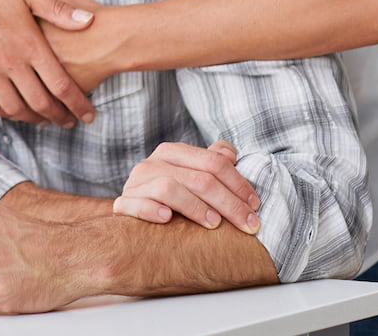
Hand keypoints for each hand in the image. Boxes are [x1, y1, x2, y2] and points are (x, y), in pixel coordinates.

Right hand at [0, 0, 96, 127]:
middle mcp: (9, 62)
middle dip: (58, 117)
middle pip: (39, 102)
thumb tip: (89, 21)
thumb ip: (58, 10)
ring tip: (42, 120)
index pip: (60, 85)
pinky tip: (10, 111)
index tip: (88, 115)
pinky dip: (1, 112)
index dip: (77, 104)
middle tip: (68, 122)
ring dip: (30, 119)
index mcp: (29, 44)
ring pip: (13, 108)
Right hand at [112, 140, 260, 233]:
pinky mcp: (122, 204)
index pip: (213, 163)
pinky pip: (135, 204)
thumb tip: (229, 152)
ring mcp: (135, 184)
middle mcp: (152, 164)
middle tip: (248, 224)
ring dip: (196, 208)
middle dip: (229, 203)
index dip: (239, 184)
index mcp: (172, 152)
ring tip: (214, 225)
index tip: (255, 206)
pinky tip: (167, 219)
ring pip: (169, 188)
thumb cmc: (171, 199)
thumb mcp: (191, 176)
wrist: (133, 215)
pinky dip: (151, 210)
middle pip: (199, 178)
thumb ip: (211, 162)